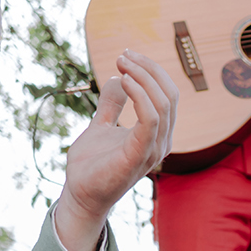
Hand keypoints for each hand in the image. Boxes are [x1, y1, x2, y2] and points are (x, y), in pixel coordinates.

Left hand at [52, 52, 178, 250]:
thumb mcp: (101, 125)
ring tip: (121, 65)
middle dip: (148, 69)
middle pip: (170, 95)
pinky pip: (150, 120)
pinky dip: (139, 96)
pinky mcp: (138, 156)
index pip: (168, 95)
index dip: (150, 70)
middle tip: (122, 56)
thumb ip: (112, 104)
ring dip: (142, 78)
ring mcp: (152, 150)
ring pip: (163, 104)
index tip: (125, 56)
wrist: (80, 194)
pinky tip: (122, 82)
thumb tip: (118, 77)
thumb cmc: (92, 165)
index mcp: (156, 134)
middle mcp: (161, 142)